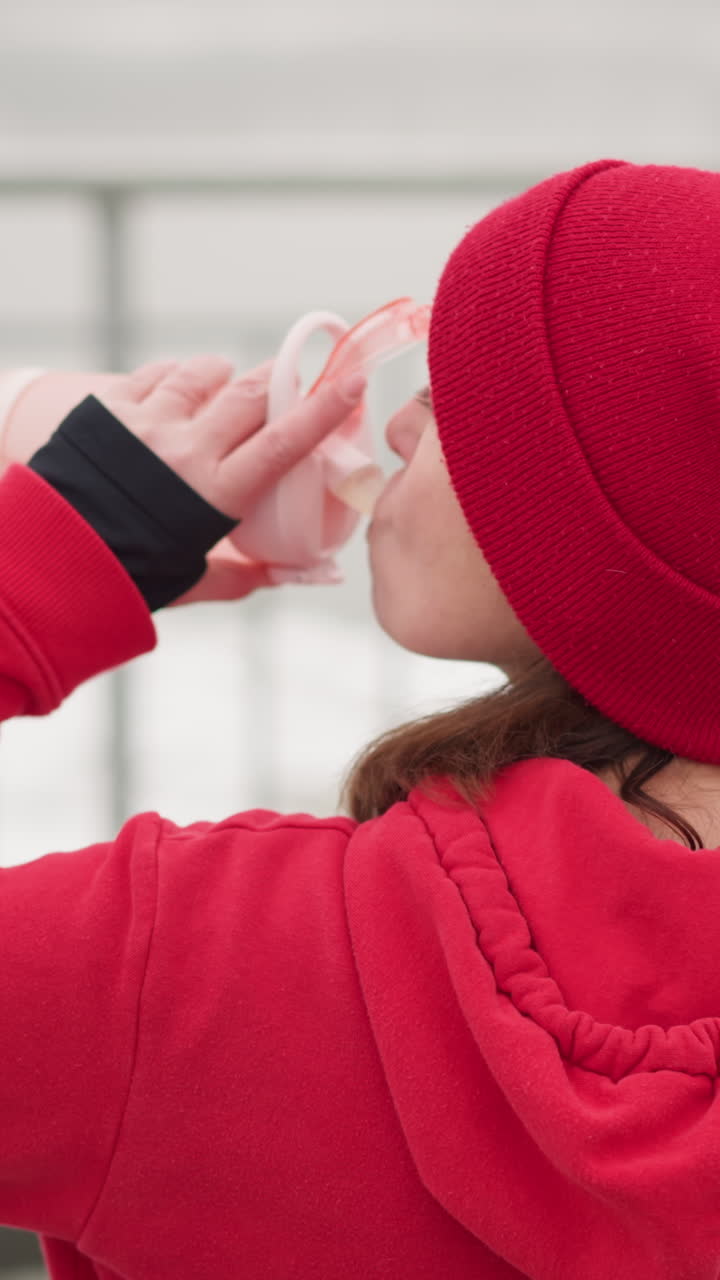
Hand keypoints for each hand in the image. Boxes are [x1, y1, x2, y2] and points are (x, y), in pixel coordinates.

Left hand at [97, 354, 365, 603]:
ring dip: (224, 376)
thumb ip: (250, 576)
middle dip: (279, 381)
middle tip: (291, 380)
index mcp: (215, 493)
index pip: (284, 441)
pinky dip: (177, 377)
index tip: (353, 379)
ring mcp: (146, 423)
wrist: (54, 557)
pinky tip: (181, 390)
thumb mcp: (196, 581)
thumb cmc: (131, 574)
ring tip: (225, 386)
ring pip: (203, 376)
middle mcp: (185, 450)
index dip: (324, 408)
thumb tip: (298, 574)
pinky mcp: (111, 408)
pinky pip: (157, 375)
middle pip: (250, 395)